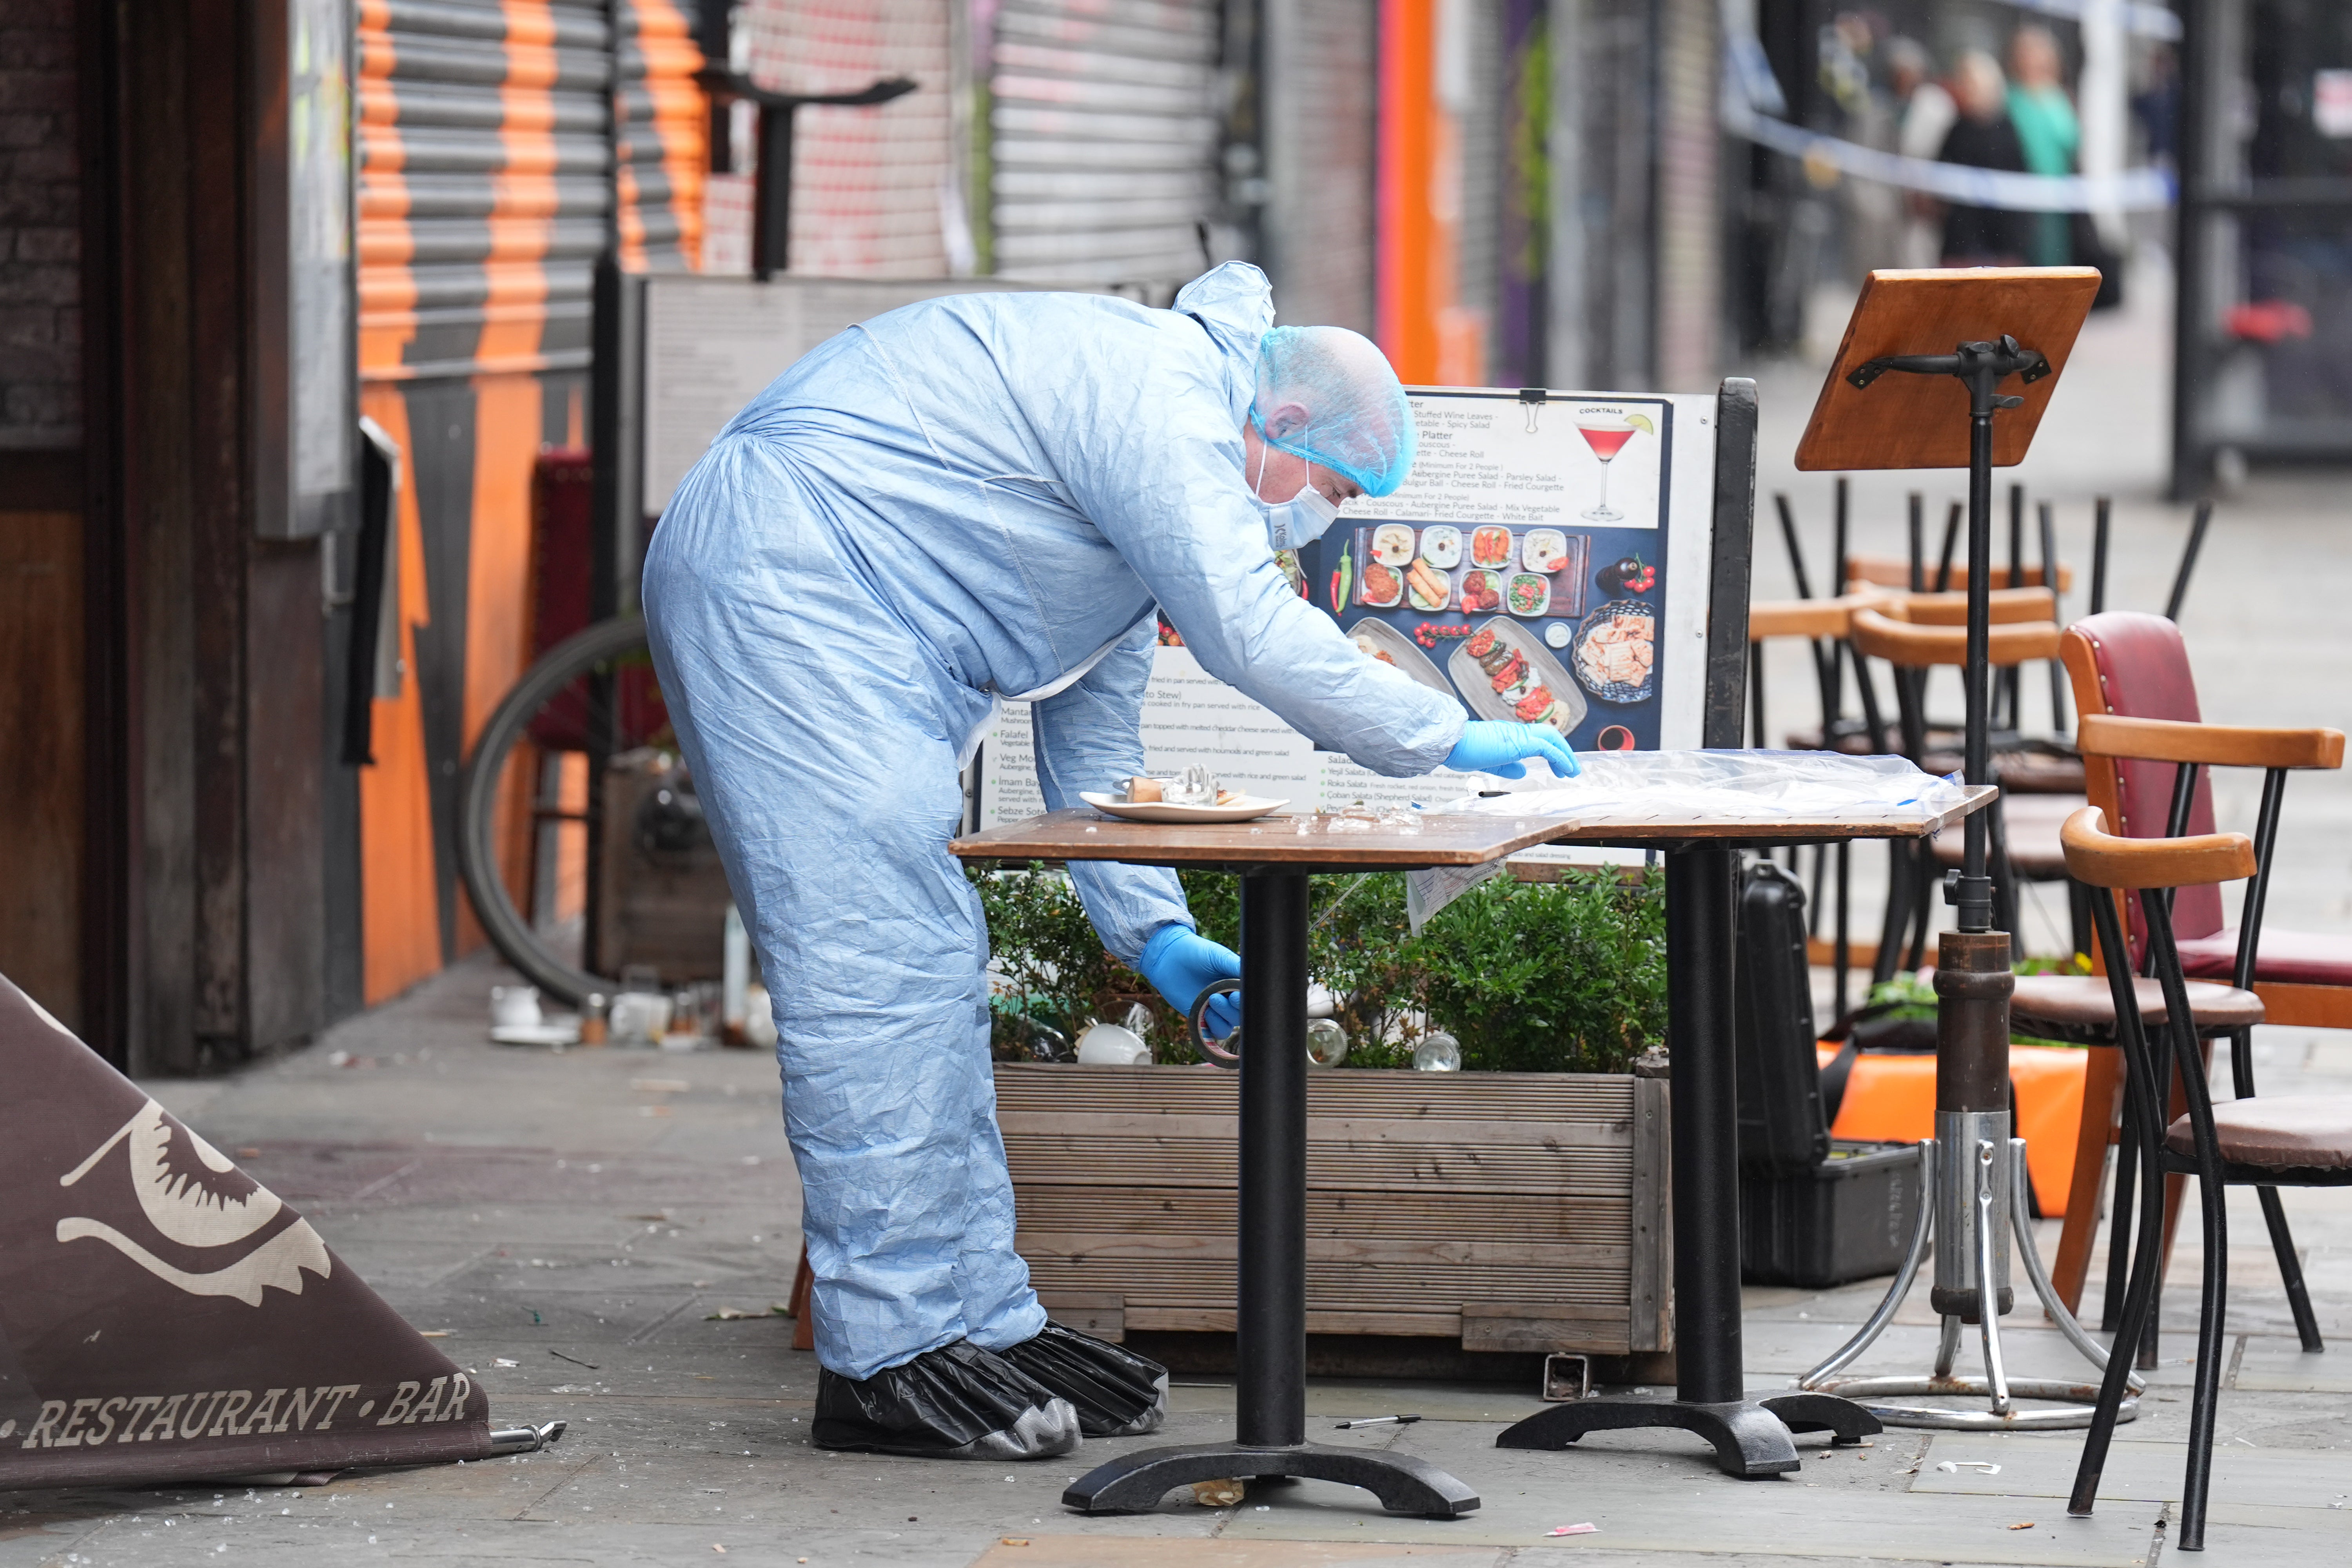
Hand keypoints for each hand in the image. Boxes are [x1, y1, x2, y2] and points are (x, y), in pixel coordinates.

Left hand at [1135, 925, 1242, 1037]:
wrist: (1168, 957)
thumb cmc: (1195, 952)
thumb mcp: (1218, 956)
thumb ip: (1236, 966)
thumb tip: (1257, 976)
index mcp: (1236, 982)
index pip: (1249, 998)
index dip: (1247, 1000)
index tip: (1238, 995)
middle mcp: (1228, 997)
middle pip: (1241, 1014)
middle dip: (1234, 1009)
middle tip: (1225, 996)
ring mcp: (1215, 1008)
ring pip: (1229, 1025)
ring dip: (1223, 1017)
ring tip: (1211, 1000)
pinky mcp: (1200, 1016)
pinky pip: (1213, 1031)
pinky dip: (1213, 1026)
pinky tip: (1205, 1012)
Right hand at [1445, 720, 1580, 779]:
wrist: (1452, 743)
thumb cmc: (1463, 752)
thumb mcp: (1489, 763)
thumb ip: (1507, 766)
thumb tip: (1524, 770)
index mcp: (1509, 736)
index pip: (1537, 739)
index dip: (1551, 752)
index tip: (1558, 768)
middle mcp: (1516, 732)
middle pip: (1549, 735)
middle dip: (1564, 751)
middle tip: (1571, 770)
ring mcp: (1518, 735)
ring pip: (1551, 737)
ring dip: (1565, 754)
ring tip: (1572, 771)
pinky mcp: (1519, 742)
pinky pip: (1547, 748)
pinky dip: (1559, 757)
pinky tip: (1565, 769)